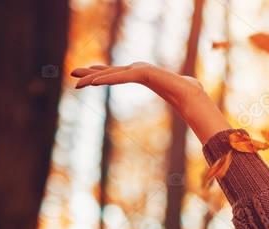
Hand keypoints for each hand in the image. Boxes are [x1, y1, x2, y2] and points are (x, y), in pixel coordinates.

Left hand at [71, 62, 203, 108]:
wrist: (197, 95)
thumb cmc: (189, 99)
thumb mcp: (178, 103)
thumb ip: (178, 105)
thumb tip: (192, 118)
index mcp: (144, 74)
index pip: (117, 73)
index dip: (101, 73)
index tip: (87, 77)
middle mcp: (139, 69)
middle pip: (109, 71)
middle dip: (90, 72)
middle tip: (71, 73)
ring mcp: (141, 70)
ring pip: (111, 74)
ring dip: (91, 77)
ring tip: (75, 79)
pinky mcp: (143, 72)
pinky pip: (120, 77)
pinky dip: (106, 79)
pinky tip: (93, 83)